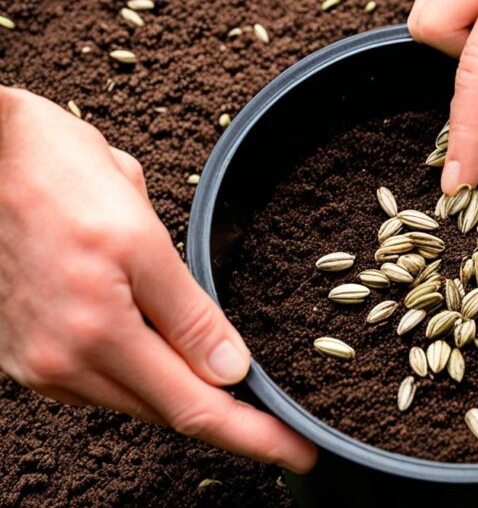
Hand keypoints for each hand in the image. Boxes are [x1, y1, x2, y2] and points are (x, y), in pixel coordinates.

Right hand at [0, 87, 315, 472]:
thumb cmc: (57, 179)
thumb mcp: (142, 240)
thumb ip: (189, 314)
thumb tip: (230, 370)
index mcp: (95, 336)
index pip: (193, 408)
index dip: (252, 435)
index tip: (295, 452)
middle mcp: (61, 364)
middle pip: (165, 411)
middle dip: (226, 418)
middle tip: (276, 423)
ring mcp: (39, 363)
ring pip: (135, 399)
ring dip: (183, 394)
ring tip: (227, 382)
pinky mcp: (27, 353)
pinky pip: (102, 382)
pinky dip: (144, 376)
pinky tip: (165, 356)